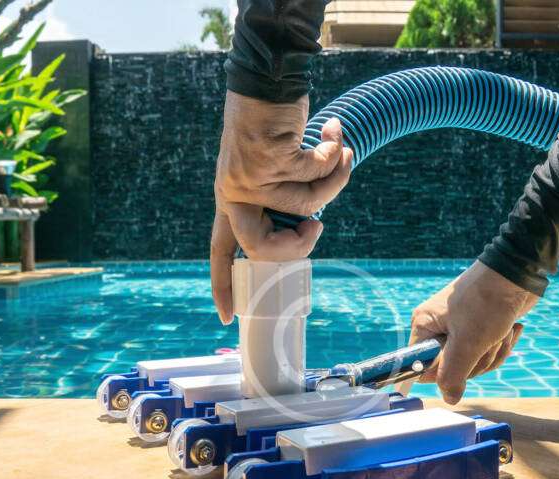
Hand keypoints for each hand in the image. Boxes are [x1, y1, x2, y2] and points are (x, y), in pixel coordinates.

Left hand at [211, 91, 353, 323]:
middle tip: (317, 228)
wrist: (269, 80)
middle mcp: (234, 192)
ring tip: (338, 153)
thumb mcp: (269, 173)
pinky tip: (333, 134)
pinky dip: (336, 154)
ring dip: (332, 180)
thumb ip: (280, 203)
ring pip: (305, 206)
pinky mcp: (271, 158)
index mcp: (230, 200)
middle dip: (299, 246)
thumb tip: (308, 231)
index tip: (226, 317)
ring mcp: (250, 177)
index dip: (223, 285)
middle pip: (262, 247)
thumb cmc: (274, 128)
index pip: (220, 251)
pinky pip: (318, 174)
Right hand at [410, 261, 538, 403]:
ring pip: (473, 362)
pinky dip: (502, 344)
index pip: (422, 366)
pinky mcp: (480, 328)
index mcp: (424, 326)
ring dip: (494, 351)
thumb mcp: (467, 344)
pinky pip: (487, 352)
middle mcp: (438, 327)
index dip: (442, 372)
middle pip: (452, 369)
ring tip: (503, 331)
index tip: (461, 362)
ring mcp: (460, 328)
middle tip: (487, 341)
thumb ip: (453, 376)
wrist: (518, 274)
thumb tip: (448, 399)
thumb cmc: (487, 303)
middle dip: (478, 360)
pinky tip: (511, 328)